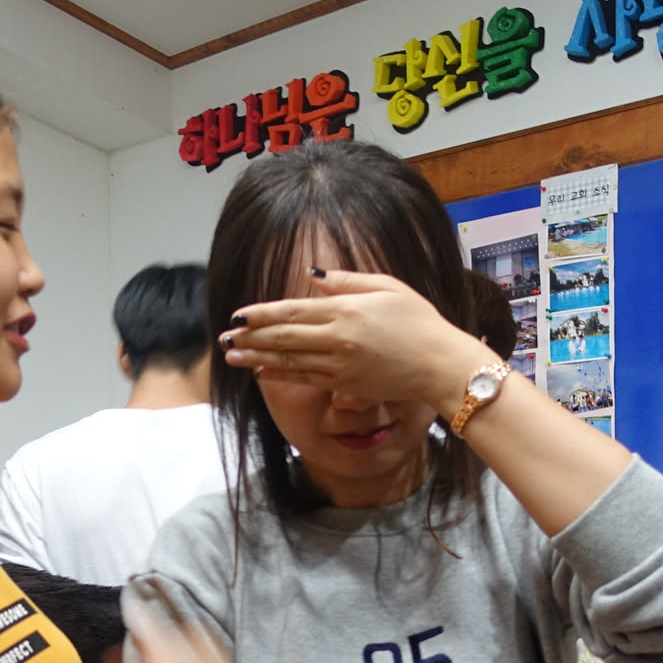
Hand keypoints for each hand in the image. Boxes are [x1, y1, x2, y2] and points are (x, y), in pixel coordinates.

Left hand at [220, 269, 483, 409]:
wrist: (440, 364)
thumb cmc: (419, 320)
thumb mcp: (387, 286)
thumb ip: (346, 281)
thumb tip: (311, 276)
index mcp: (345, 310)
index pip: (292, 312)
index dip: (261, 314)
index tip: (238, 314)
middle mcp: (337, 339)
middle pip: (283, 338)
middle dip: (249, 337)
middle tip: (223, 336)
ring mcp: (339, 366)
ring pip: (288, 362)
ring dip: (256, 359)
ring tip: (231, 356)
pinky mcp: (345, 386)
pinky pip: (305, 380)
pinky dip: (281, 376)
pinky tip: (262, 373)